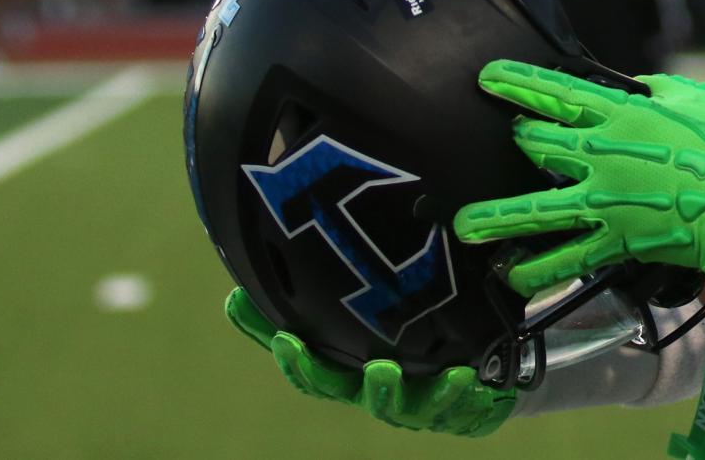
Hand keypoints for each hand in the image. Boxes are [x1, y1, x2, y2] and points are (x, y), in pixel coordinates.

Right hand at [224, 289, 515, 437]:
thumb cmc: (394, 351)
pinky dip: (456, 391)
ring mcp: (411, 405)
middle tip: (329, 357)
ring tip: (386, 370)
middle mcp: (373, 393)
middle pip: (343, 390)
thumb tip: (233, 295)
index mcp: (348, 375)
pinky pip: (453, 405)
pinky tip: (462, 374)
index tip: (282, 338)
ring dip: (392, 390)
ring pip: (398, 405)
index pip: (311, 373)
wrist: (471, 378)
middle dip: (324, 375)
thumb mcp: (349, 330)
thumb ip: (293, 315)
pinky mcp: (450, 409)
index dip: (294, 360)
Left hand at [452, 60, 704, 295]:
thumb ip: (652, 90)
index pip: (555, 91)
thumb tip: (631, 88)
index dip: (516, 83)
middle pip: (536, 144)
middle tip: (508, 142)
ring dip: (497, 218)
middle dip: (517, 140)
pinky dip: (539, 272)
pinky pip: (569, 259)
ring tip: (466, 226)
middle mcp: (602, 155)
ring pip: (536, 211)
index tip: (487, 78)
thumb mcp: (691, 97)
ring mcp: (605, 202)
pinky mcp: (617, 241)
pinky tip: (514, 278)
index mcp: (621, 113)